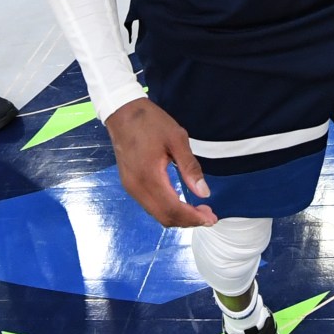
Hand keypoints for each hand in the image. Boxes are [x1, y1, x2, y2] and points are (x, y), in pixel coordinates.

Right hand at [103, 98, 217, 227]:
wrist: (122, 112)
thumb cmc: (150, 122)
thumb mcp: (177, 139)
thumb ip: (190, 167)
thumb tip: (204, 193)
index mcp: (149, 177)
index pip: (173, 209)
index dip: (193, 217)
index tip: (211, 217)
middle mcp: (137, 188)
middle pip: (164, 217)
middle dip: (188, 221)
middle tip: (209, 215)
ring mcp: (131, 188)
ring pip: (156, 214)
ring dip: (178, 217)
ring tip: (198, 211)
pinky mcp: (129, 184)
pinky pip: (150, 206)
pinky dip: (167, 210)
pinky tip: (180, 203)